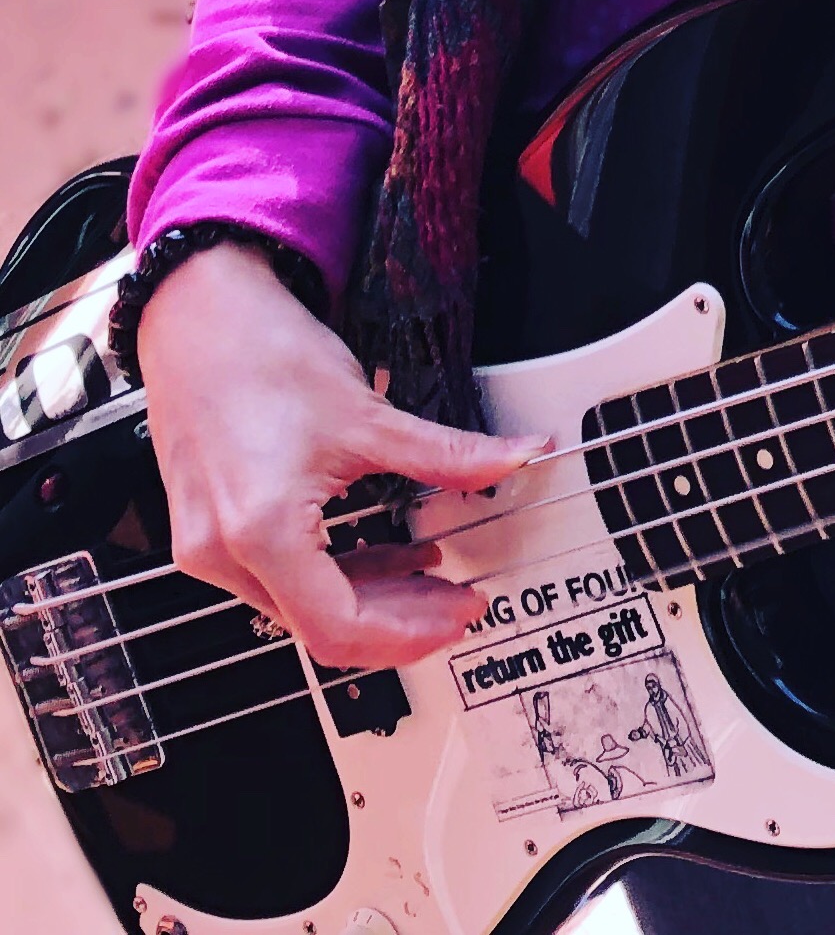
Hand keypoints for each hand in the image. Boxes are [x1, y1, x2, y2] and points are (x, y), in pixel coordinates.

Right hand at [136, 239, 540, 669]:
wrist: (200, 317)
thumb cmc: (265, 356)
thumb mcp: (368, 413)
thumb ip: (448, 453)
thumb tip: (519, 457)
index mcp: (261, 532)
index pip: (338, 627)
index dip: (409, 631)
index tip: (460, 613)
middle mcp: (223, 553)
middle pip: (319, 625)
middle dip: (398, 620)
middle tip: (457, 604)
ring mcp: (207, 546)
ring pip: (299, 604)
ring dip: (370, 594)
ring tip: (433, 574)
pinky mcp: (209, 530)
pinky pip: (278, 575)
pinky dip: (335, 569)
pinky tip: (383, 549)